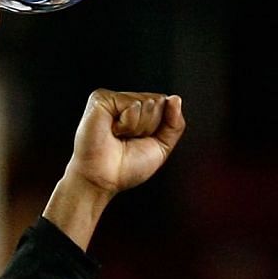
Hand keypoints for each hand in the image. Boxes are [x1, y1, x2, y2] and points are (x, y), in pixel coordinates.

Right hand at [63, 89, 185, 198]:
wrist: (103, 180)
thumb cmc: (125, 168)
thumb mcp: (161, 147)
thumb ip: (174, 124)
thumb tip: (176, 99)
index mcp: (139, 111)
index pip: (166, 104)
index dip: (158, 128)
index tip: (139, 142)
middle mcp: (126, 102)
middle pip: (159, 102)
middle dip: (149, 127)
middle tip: (127, 140)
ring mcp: (113, 99)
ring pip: (147, 103)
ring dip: (137, 127)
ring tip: (118, 137)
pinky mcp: (102, 99)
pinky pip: (132, 104)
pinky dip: (127, 124)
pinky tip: (112, 131)